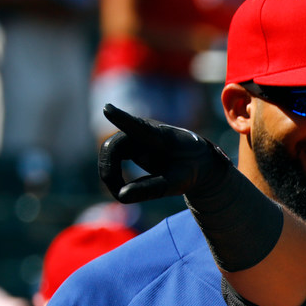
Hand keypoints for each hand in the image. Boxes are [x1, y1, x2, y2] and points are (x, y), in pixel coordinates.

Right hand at [98, 103, 230, 203]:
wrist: (197, 159)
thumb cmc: (189, 169)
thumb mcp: (177, 183)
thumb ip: (152, 189)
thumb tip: (121, 197)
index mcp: (162, 137)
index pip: (139, 128)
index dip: (122, 120)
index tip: (108, 109)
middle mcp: (144, 129)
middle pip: (114, 146)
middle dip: (110, 171)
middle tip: (119, 195)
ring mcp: (134, 134)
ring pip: (110, 150)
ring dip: (109, 173)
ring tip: (121, 194)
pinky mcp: (130, 142)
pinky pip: (112, 155)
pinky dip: (112, 172)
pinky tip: (121, 188)